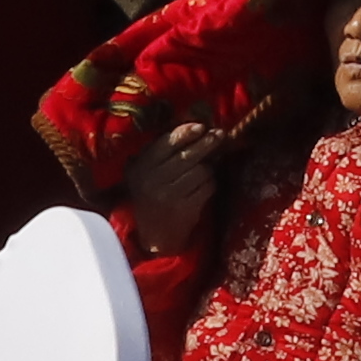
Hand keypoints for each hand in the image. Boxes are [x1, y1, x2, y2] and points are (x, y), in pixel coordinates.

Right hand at [119, 115, 223, 257]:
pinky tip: (202, 188)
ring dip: (207, 169)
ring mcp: (170, 196)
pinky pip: (208, 187)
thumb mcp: (148, 171)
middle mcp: (153, 180)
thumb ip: (165, 151)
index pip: (167, 144)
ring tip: (202, 172)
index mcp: (142, 167)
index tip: (201, 126)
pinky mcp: (186, 209)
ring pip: (201, 171)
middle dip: (206, 143)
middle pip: (188, 155)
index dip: (186, 133)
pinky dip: (209, 185)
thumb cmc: (153, 193)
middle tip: (219, 134)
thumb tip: (198, 127)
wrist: (153, 234)